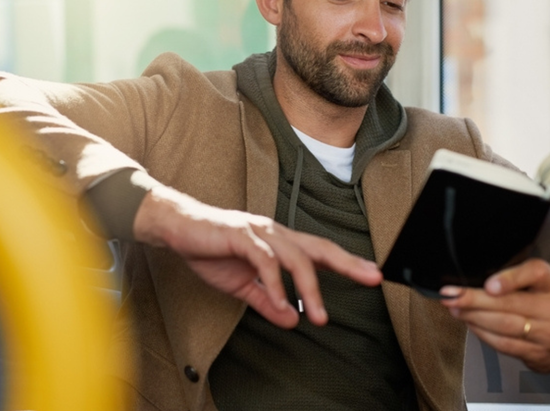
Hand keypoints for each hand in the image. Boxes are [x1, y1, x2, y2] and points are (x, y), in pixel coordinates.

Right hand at [133, 185, 381, 328]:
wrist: (177, 229)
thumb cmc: (210, 250)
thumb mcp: (243, 286)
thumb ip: (268, 301)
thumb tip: (292, 320)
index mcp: (279, 242)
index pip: (320, 252)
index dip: (348, 263)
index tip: (373, 275)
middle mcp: (275, 232)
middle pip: (319, 248)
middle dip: (348, 264)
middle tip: (371, 279)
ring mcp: (259, 231)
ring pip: (295, 257)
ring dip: (310, 288)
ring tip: (317, 316)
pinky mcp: (241, 235)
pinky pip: (265, 261)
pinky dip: (276, 284)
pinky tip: (283, 303)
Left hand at [438, 258, 549, 372]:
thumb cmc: (548, 303)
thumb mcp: (540, 282)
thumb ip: (515, 276)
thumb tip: (477, 279)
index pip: (535, 273)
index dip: (510, 279)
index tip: (489, 285)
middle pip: (511, 304)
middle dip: (474, 300)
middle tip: (450, 295)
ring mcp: (548, 334)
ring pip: (504, 326)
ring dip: (473, 317)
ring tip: (454, 308)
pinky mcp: (538, 354)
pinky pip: (504, 345)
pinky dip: (482, 333)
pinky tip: (470, 324)